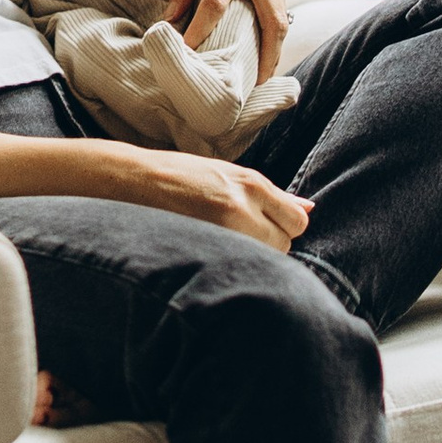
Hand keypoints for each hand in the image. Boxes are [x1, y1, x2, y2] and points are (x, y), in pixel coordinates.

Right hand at [98, 143, 310, 255]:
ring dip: (252, 256)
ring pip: (263, 259)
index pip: (297, 220)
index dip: (284, 226)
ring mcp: (223, 231)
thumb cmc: (183, 175)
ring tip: (224, 241)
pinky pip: (238, 269)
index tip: (265, 223)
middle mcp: (241, 207)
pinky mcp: (206, 251)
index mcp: (250, 183)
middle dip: (270, 243)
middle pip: (285, 244)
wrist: (132, 182)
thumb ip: (271, 194)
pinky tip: (214, 253)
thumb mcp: (229, 174)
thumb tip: (308, 207)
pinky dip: (233, 266)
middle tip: (241, 233)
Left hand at [165, 0, 291, 82]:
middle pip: (270, 23)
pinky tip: (263, 45)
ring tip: (260, 76)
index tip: (187, 53)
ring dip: (274, 49)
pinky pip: (282, 6)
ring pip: (282, 19)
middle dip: (264, 57)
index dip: (200, 31)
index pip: (215, 5)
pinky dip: (275, 29)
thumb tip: (169, 19)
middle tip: (249, 86)